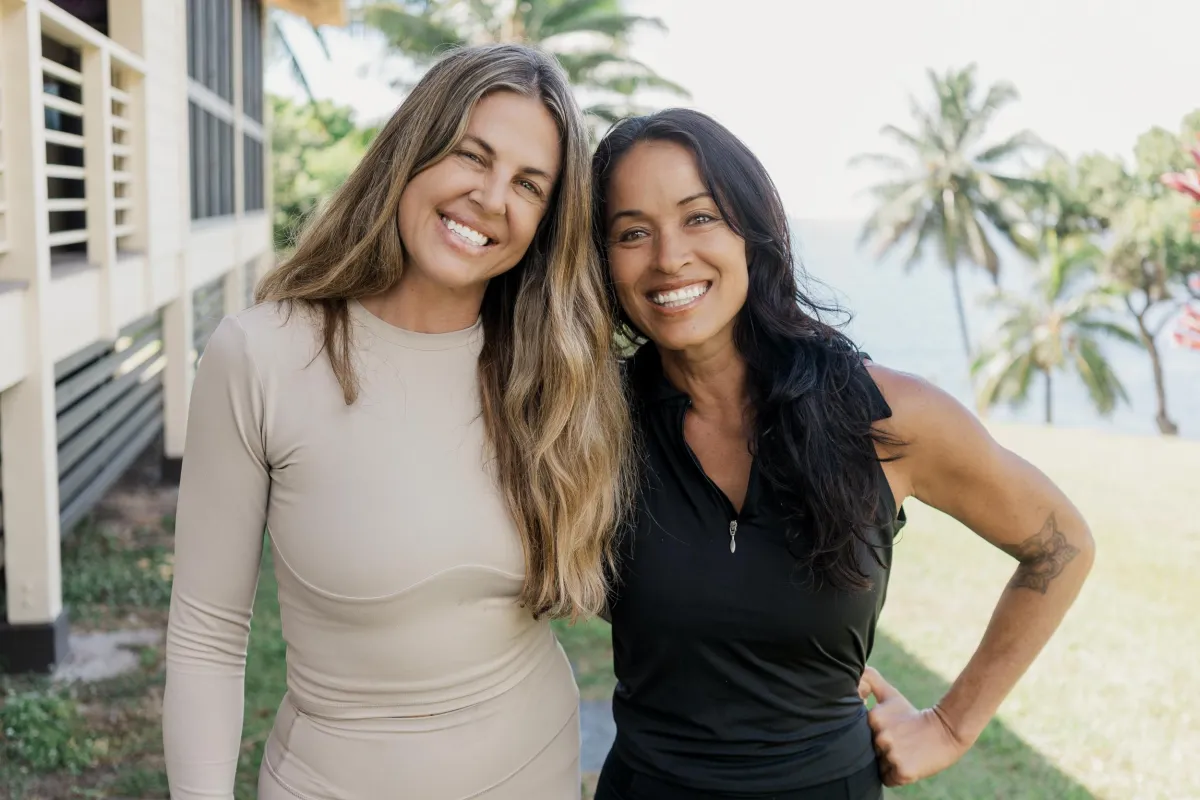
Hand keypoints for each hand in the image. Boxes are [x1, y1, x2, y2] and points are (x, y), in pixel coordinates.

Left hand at [857, 666, 969, 786]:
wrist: (945, 730)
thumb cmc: (913, 715)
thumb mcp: (890, 695)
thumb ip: (870, 682)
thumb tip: (856, 680)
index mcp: (873, 719)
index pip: (861, 738)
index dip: (875, 737)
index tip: (890, 731)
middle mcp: (880, 737)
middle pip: (870, 753)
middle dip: (882, 750)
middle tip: (900, 742)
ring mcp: (891, 755)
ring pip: (879, 767)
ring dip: (890, 763)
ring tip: (905, 751)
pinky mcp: (903, 771)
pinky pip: (889, 779)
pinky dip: (897, 775)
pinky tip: (909, 761)